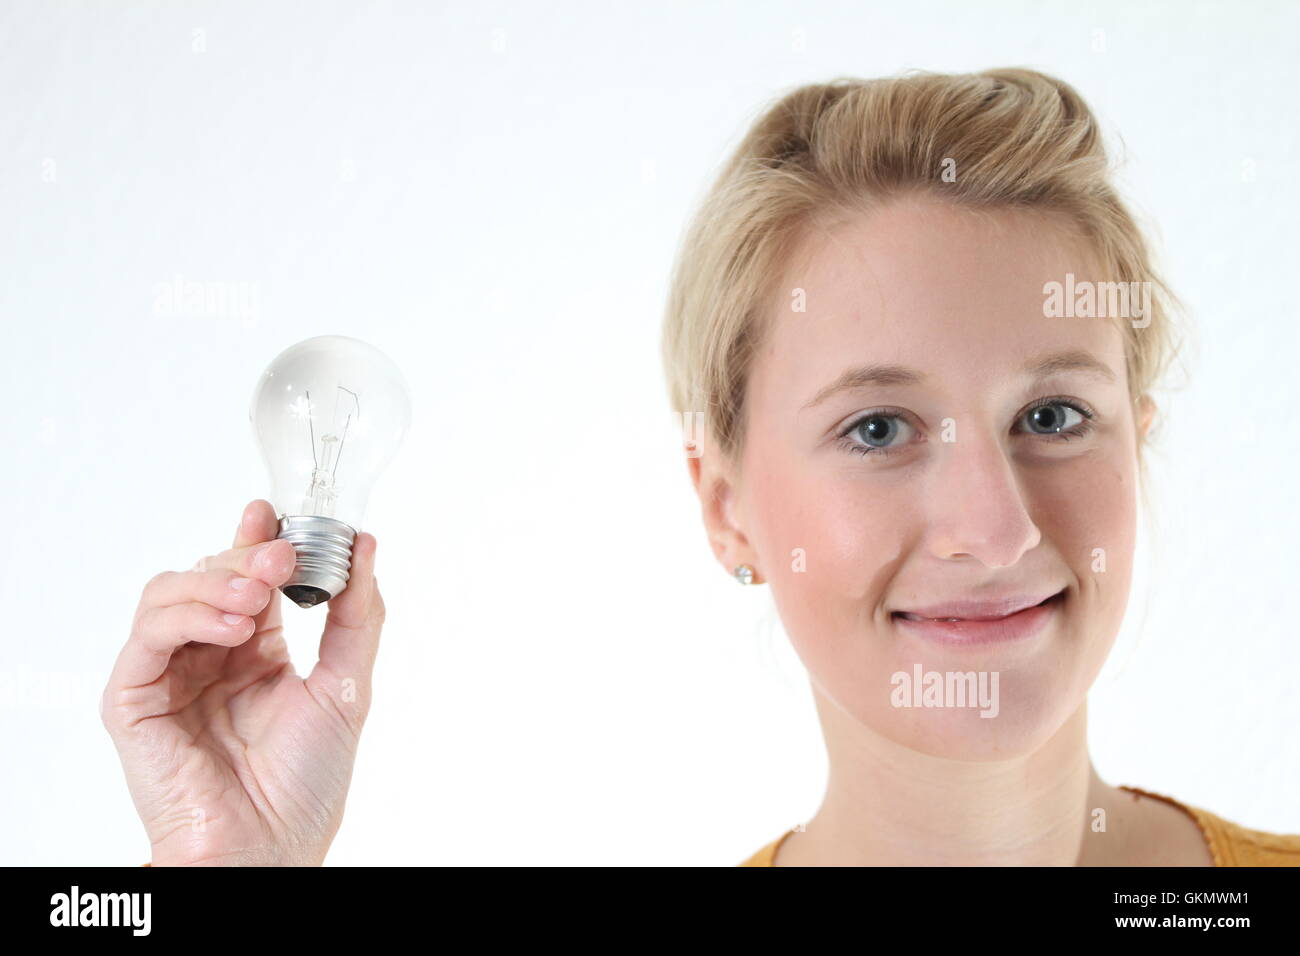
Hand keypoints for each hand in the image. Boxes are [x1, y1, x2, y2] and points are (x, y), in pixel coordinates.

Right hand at [101, 499, 384, 865]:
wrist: (268, 849)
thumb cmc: (305, 784)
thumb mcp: (346, 687)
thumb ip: (357, 616)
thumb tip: (366, 546)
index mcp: (256, 652)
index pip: (249, 577)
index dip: (257, 538)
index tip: (274, 510)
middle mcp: (210, 656)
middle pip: (210, 574)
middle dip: (247, 558)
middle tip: (281, 558)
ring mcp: (170, 674)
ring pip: (171, 592)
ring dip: (216, 583)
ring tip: (257, 601)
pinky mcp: (133, 698)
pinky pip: (147, 635)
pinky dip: (188, 617)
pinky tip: (232, 630)